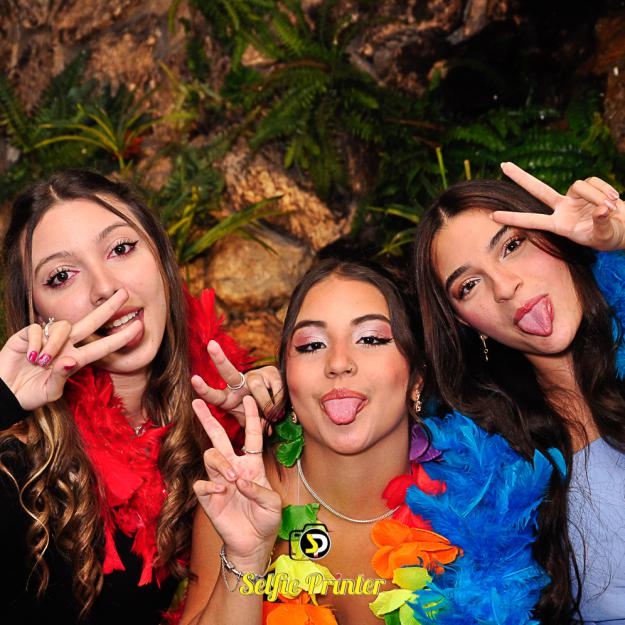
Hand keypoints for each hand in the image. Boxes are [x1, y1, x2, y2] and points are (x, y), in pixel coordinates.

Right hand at [0, 289, 141, 410]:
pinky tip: (29, 356)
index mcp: (76, 359)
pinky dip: (35, 342)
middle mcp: (66, 345)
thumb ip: (60, 378)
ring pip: (63, 327)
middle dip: (108, 308)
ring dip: (54, 344)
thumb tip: (70, 361)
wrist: (4, 393)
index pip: (103, 346)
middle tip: (124, 294)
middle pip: (91, 322)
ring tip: (40, 362)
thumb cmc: (30, 394)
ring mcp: (48, 338)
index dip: (121, 337)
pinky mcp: (28, 333)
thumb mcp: (49, 392)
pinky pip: (38, 329)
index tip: (140, 327)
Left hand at [191, 340, 282, 425]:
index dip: (204, 389)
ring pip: (255, 386)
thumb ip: (253, 425)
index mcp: (229, 398)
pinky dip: (278, 400)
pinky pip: (274, 387)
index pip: (214, 395)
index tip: (194, 379)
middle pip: (228, 372)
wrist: (279, 405)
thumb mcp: (250, 423)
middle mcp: (239, 384)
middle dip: (218, 359)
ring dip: (265, 404)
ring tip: (274, 416)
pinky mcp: (271, 372)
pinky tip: (281, 406)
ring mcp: (255, 376)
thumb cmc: (258, 415)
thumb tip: (265, 430)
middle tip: (211, 345)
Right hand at [193, 396, 281, 566]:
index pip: (251, 436)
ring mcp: (219, 481)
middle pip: (218, 438)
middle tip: (197, 402)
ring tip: (230, 477)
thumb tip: (239, 480)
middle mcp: (234, 468)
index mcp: (252, 465)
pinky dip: (209, 485)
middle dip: (208, 419)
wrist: (252, 543)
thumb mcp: (273, 504)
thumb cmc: (266, 520)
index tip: (250, 398)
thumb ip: (259, 490)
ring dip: (220, 462)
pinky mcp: (208, 498)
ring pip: (210, 455)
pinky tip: (220, 492)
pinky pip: (202, 483)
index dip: (251, 418)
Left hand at [494, 162, 624, 250]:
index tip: (492, 216)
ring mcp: (574, 197)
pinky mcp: (589, 188)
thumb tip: (600, 210)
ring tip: (611, 208)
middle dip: (520, 176)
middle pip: (538, 189)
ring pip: (579, 185)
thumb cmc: (612, 237)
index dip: (513, 218)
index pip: (531, 220)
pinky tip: (615, 200)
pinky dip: (606, 189)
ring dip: (597, 195)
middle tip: (502, 165)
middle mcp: (562, 209)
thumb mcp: (604, 236)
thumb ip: (601, 223)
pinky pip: (594, 181)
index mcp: (559, 225)